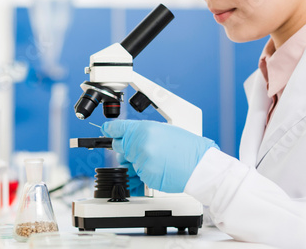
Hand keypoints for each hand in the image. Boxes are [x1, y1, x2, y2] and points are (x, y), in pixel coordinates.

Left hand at [101, 120, 218, 192]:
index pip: (118, 129)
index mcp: (146, 129)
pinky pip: (137, 175)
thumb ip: (143, 132)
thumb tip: (129, 136)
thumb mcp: (165, 130)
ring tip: (156, 159)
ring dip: (136, 162)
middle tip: (143, 149)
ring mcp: (142, 161)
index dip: (110, 130)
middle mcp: (141, 144)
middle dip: (127, 148)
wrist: (201, 166)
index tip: (105, 130)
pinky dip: (144, 173)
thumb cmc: (188, 148)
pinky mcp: (145, 176)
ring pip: (128, 162)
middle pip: (120, 146)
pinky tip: (158, 168)